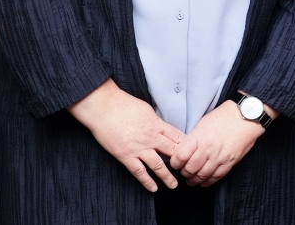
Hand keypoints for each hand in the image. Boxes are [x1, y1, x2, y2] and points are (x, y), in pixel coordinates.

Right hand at [67, 79, 182, 191]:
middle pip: (172, 152)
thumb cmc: (122, 104)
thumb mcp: (146, 109)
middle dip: (181, 162)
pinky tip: (153, 188)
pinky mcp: (126, 156)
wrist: (104, 107)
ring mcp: (139, 148)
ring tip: (174, 185)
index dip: (186, 146)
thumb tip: (160, 125)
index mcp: (157, 124)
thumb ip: (154, 120)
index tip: (191, 153)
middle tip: (187, 170)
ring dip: (167, 177)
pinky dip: (147, 182)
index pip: (178, 137)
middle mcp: (151, 138)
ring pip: (158, 166)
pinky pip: (139, 172)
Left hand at [170, 97, 275, 185]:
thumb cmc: (224, 116)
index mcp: (199, 137)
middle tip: (184, 172)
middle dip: (184, 173)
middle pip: (190, 169)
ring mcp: (219, 157)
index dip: (175, 162)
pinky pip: (216, 177)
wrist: (246, 116)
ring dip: (194, 180)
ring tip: (191, 180)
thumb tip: (185, 148)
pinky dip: (208, 182)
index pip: (180, 156)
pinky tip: (204, 182)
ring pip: (202, 175)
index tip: (175, 163)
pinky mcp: (230, 162)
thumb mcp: (203, 123)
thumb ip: (194, 138)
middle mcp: (208, 149)